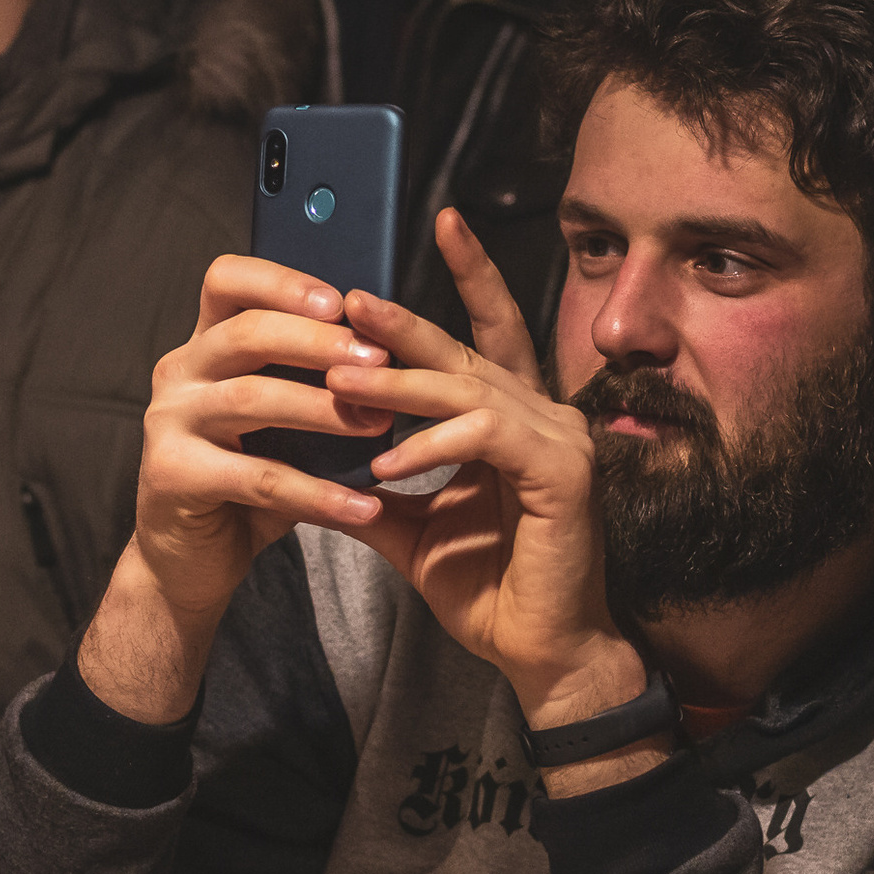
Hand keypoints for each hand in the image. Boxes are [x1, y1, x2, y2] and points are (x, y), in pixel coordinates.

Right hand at [77, 255, 395, 722]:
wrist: (190, 560)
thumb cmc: (248, 478)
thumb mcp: (281, 421)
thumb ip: (313, 381)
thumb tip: (391, 349)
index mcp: (205, 344)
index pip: (228, 280)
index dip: (283, 281)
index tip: (342, 298)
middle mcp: (179, 372)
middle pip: (246, 333)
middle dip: (318, 341)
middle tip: (380, 358)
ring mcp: (168, 421)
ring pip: (252, 399)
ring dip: (324, 410)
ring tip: (380, 425)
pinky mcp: (172, 475)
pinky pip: (259, 479)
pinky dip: (318, 493)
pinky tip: (364, 506)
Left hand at [323, 210, 649, 742]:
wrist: (541, 654)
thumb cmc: (490, 590)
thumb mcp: (413, 528)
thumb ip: (375, 487)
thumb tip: (312, 460)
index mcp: (514, 418)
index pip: (490, 331)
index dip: (470, 274)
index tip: (441, 220)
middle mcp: (546, 416)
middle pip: (469, 349)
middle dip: (406, 322)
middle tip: (347, 298)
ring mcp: (560, 440)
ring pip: (471, 386)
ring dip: (400, 384)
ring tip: (338, 383)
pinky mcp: (562, 473)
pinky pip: (486, 435)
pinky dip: (432, 443)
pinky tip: (388, 459)